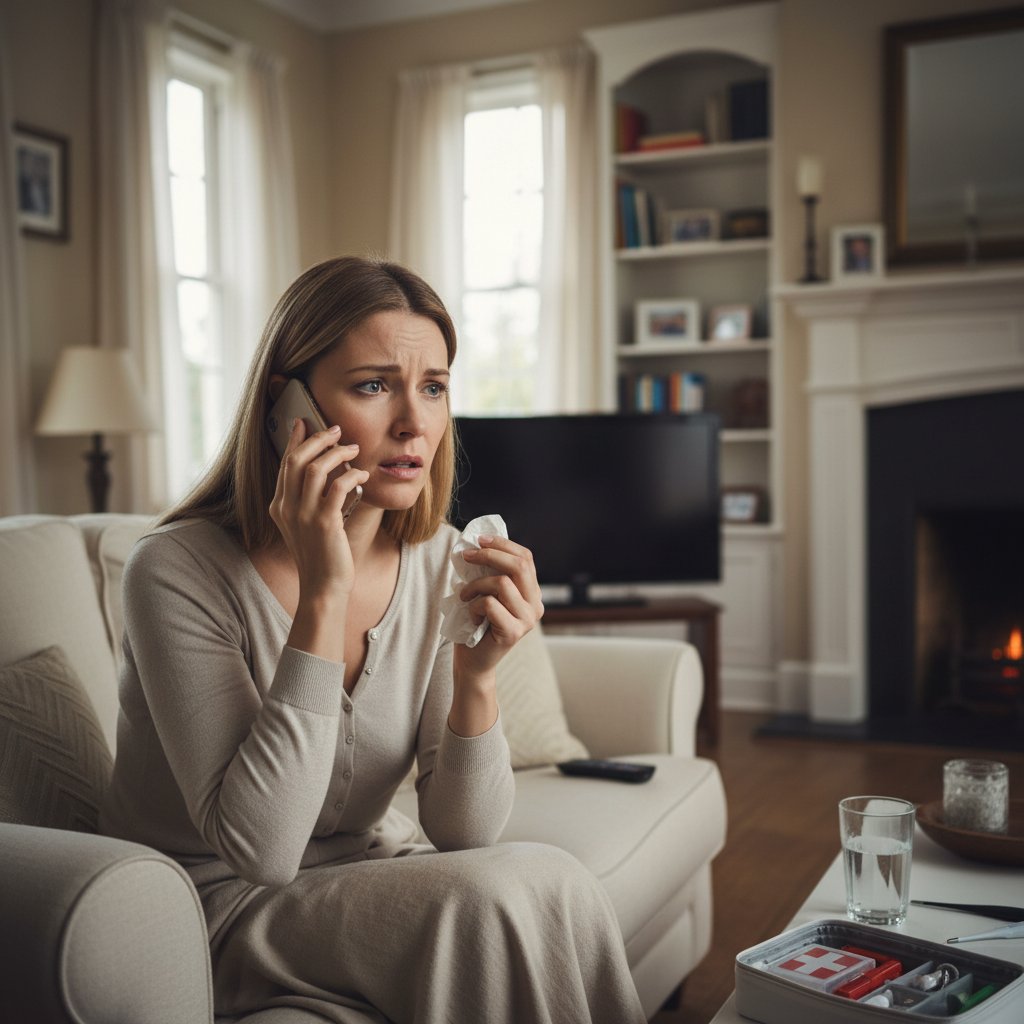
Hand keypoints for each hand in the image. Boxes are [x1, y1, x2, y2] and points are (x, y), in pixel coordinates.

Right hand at [268, 418, 368, 600]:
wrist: (323, 587)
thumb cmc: (321, 555)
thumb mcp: (306, 524)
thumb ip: (308, 499)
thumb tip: (325, 469)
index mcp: (279, 506)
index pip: (285, 464)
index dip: (295, 440)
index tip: (304, 421)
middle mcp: (286, 508)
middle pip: (296, 459)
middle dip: (317, 439)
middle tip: (336, 430)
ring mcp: (303, 515)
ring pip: (315, 468)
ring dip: (337, 454)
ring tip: (354, 449)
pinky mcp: (325, 523)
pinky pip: (338, 487)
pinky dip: (352, 475)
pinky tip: (362, 474)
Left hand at [452, 535, 544, 681]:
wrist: (473, 662)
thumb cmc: (476, 625)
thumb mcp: (486, 592)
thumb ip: (490, 573)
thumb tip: (477, 543)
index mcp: (532, 593)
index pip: (526, 558)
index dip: (502, 544)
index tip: (479, 540)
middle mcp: (536, 605)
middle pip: (519, 566)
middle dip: (489, 555)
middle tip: (466, 555)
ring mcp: (527, 620)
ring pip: (502, 583)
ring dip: (475, 585)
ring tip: (464, 595)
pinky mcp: (513, 632)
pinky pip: (490, 604)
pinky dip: (473, 605)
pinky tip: (470, 616)